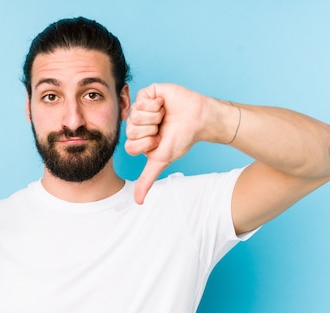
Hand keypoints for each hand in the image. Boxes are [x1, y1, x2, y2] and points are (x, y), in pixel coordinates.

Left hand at [125, 84, 207, 203]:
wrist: (199, 119)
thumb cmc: (182, 139)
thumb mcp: (161, 161)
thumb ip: (147, 179)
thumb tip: (138, 202)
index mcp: (137, 139)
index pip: (129, 145)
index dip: (146, 144)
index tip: (159, 141)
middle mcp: (136, 123)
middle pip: (130, 130)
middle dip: (151, 130)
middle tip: (162, 127)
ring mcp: (140, 107)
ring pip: (136, 114)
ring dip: (155, 117)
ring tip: (165, 115)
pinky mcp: (147, 93)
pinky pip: (141, 99)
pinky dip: (156, 104)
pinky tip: (164, 105)